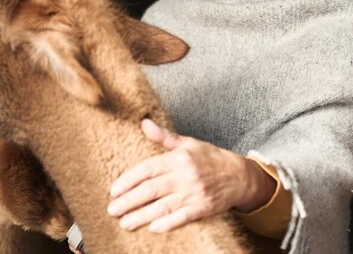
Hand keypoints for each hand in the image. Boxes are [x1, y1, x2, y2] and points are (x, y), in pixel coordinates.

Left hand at [106, 119, 274, 232]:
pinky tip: (153, 228)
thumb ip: (164, 137)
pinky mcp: (203, 209)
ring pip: (163, 206)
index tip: (113, 190)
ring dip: (142, 216)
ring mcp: (194, 193)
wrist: (240, 176)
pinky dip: (168, 223)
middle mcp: (185, 176)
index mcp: (178, 159)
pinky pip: (183, 217)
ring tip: (125, 223)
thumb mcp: (188, 143)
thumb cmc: (210, 158)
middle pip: (151, 190)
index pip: (147, 169)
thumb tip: (144, 123)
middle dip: (129, 201)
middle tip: (112, 209)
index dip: (128, 180)